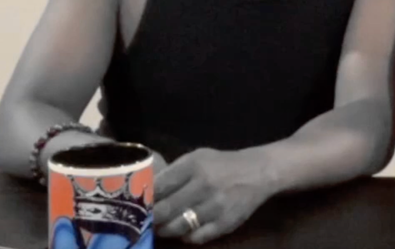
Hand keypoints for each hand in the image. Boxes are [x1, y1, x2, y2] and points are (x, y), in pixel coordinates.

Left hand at [151, 148, 271, 243]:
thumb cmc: (221, 165)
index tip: (135, 204)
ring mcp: (216, 206)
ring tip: (160, 228)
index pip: (159, 186)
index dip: (144, 198)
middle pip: (165, 209)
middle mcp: (204, 185)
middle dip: (150, 218)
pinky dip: (185, 236)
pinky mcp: (225, 223)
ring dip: (165, 230)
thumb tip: (146, 190)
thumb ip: (174, 173)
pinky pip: (196, 237)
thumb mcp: (197, 158)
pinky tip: (182, 231)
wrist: (258, 173)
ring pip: (178, 227)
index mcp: (194, 165)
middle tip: (142, 221)